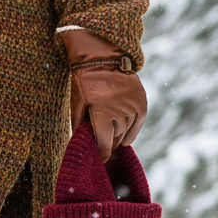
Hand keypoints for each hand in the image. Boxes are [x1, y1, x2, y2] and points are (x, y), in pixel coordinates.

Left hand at [59, 29, 146, 162]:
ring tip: (113, 141)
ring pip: (127, 131)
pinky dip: (132, 131)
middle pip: (115, 137)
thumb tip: (80, 143)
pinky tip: (126, 139)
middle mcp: (120, 111)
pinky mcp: (141, 101)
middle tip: (104, 148)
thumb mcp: (76, 103)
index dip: (102, 154)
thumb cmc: (84, 82)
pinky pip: (138, 122)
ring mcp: (132, 105)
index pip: (104, 143)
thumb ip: (79, 125)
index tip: (100, 160)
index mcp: (101, 113)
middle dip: (109, 145)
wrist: (102, 58)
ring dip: (119, 138)